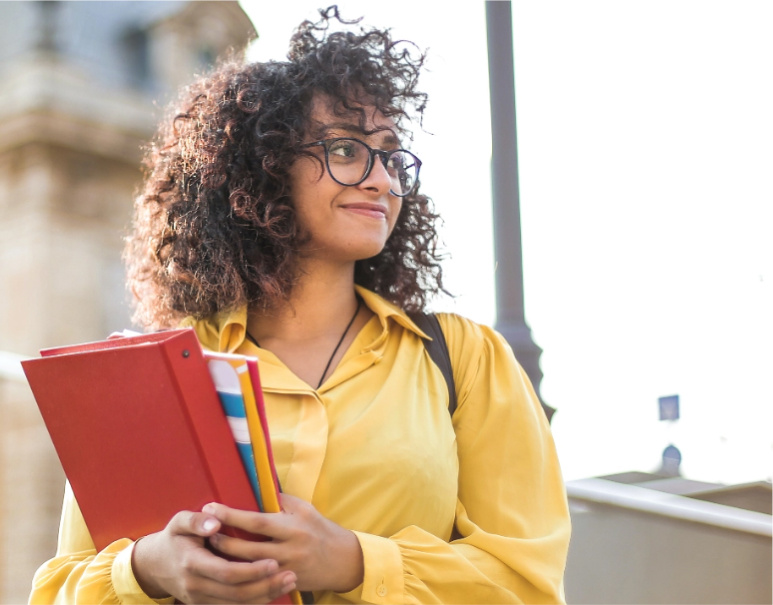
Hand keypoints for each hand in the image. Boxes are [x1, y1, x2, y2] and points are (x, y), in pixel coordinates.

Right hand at [131, 509, 296, 603]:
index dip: (251, 571)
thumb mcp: (179, 522)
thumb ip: (196, 520)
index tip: (274, 562)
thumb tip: (214, 521)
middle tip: (291, 575)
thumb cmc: (174, 538)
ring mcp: (200, 599)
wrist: (155, 565)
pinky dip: (254, 603)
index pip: (226, 573)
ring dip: (265, 597)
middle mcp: (196, 586)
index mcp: (192, 563)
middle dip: (265, 586)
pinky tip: (274, 593)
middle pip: (236, 593)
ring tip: (290, 583)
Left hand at [204, 494, 363, 592]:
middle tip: (205, 532)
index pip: (257, 521)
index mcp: (294, 526)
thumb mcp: (304, 509)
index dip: (232, 515)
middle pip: (248, 549)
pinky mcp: (285, 583)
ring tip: (211, 549)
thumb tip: (254, 489)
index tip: (211, 508)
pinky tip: (226, 570)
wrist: (342, 560)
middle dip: (223, 540)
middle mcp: (290, 549)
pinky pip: (258, 582)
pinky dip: (240, 576)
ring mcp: (287, 570)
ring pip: (249, 569)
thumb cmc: (319, 528)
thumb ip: (280, 501)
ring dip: (227, 559)